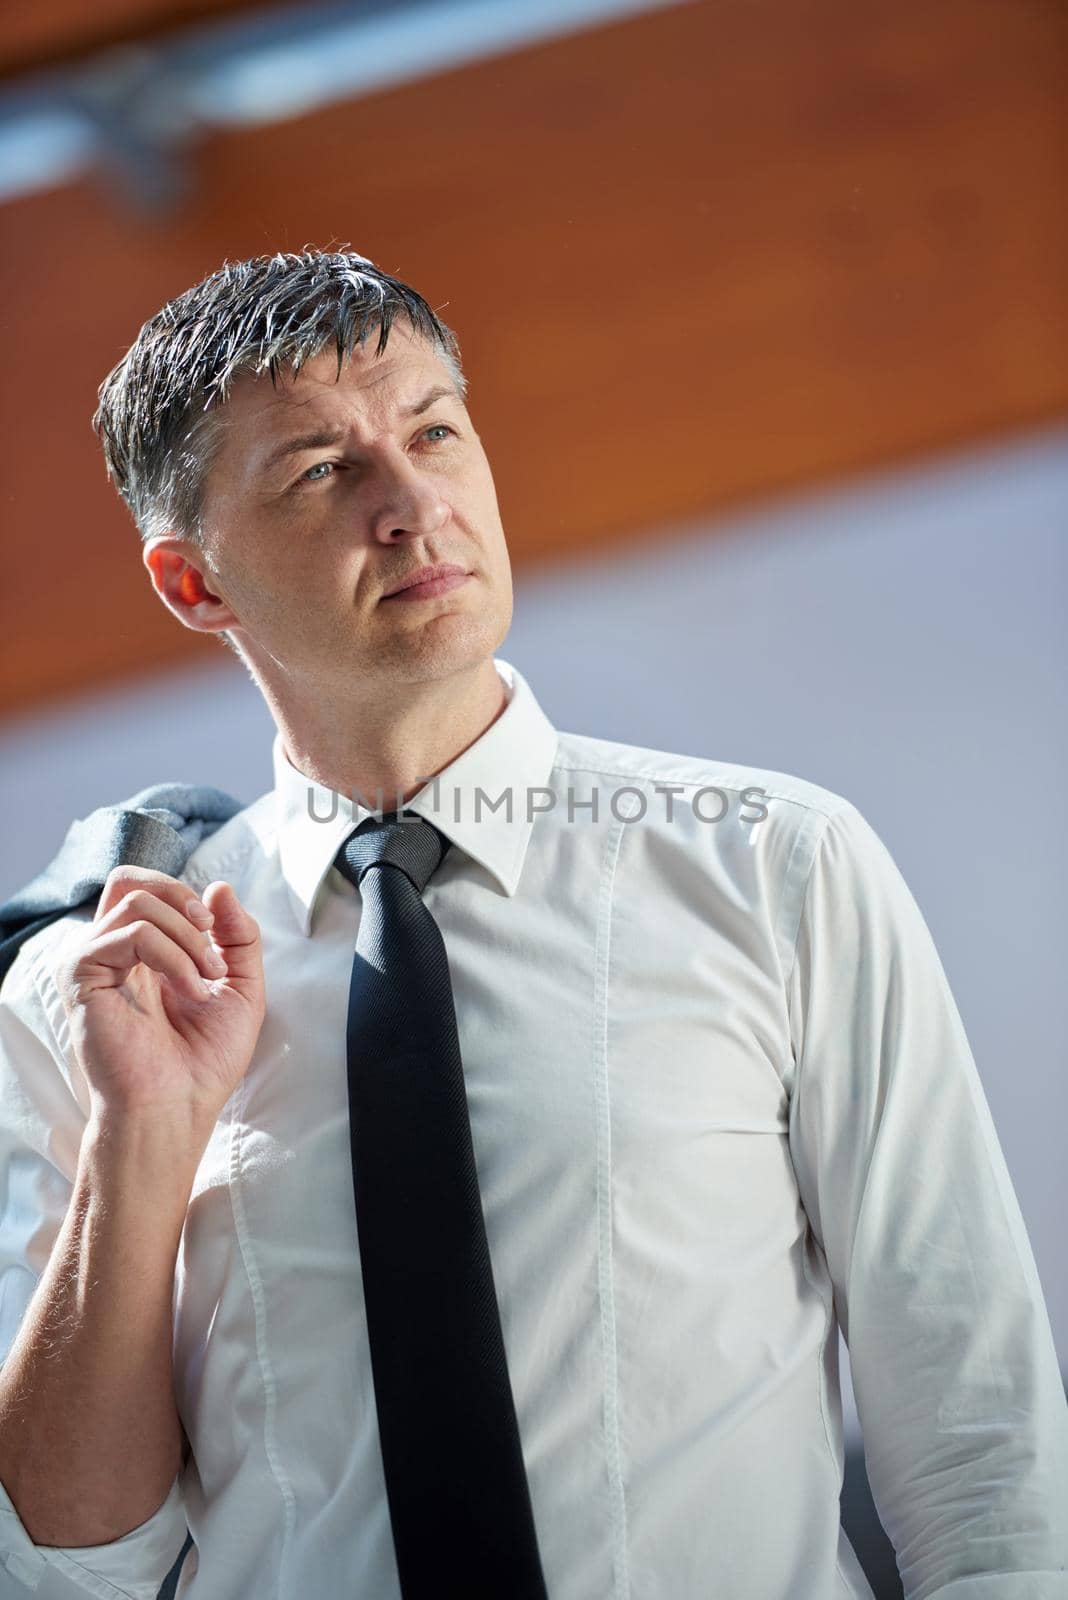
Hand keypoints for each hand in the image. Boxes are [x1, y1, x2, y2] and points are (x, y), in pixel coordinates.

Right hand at [54, 868, 265, 1143]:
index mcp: (142, 952)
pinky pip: (130, 933)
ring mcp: (94, 963)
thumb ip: (239, 934)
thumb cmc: (205, 1058)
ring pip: (136, 901)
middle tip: (210, 936)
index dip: (187, 897)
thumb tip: (218, 886)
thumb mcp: (241, 986)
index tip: (218, 933)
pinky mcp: (82, 977)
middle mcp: (113, 953)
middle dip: (181, 898)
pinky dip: (173, 955)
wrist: (180, 1105)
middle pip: (130, 880)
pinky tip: (192, 990)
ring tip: (206, 980)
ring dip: (187, 937)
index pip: (148, 889)